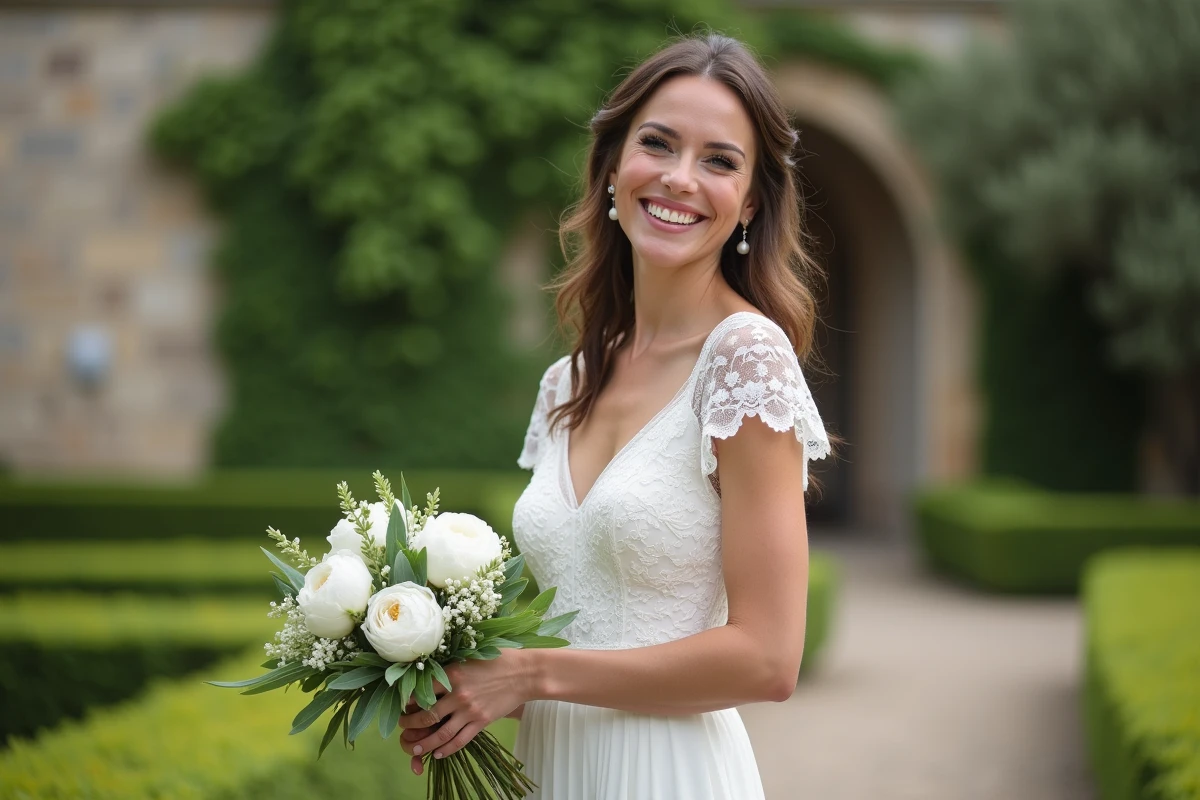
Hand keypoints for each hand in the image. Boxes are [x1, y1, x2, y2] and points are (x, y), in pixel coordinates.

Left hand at [397, 650, 532, 765]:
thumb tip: (432, 672)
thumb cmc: (498, 660)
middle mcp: (458, 695)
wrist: (524, 673)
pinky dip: (447, 750)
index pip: (422, 691)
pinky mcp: (481, 722)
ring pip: (441, 733)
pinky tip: (439, 753)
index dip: (407, 701)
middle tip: (403, 728)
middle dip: (410, 724)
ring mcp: (470, 711)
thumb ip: (451, 667)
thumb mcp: (470, 656)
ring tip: (415, 749)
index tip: (402, 705)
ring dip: (425, 743)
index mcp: (453, 675)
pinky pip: (460, 741)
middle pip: (427, 715)